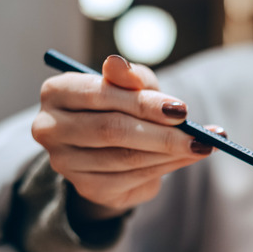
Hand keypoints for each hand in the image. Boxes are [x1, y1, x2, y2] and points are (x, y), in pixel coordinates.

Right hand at [32, 54, 224, 220]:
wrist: (111, 148)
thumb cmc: (122, 106)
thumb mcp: (132, 85)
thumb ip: (130, 76)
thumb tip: (117, 63)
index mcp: (56, 92)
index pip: (100, 94)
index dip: (144, 103)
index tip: (182, 109)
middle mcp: (50, 128)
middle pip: (112, 130)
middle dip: (162, 133)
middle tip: (199, 136)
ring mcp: (65, 162)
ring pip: (126, 158)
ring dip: (170, 153)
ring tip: (201, 146)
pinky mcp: (86, 188)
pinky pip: (132, 178)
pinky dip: (165, 168)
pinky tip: (185, 159)